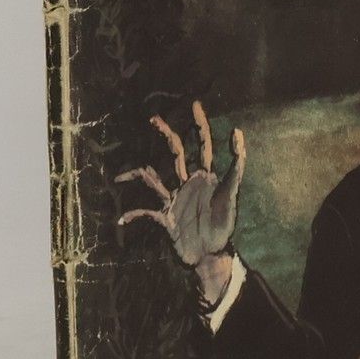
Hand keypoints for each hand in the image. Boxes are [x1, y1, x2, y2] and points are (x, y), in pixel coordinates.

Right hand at [117, 99, 245, 303]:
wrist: (212, 254)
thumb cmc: (225, 224)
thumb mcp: (232, 194)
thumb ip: (236, 166)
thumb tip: (238, 132)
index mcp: (206, 175)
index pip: (202, 144)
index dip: (200, 124)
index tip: (195, 105)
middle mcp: (189, 182)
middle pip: (175, 153)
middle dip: (166, 134)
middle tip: (154, 118)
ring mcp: (176, 198)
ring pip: (154, 180)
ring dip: (138, 175)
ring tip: (121, 175)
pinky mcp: (166, 216)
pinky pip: (146, 212)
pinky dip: (134, 215)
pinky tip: (123, 219)